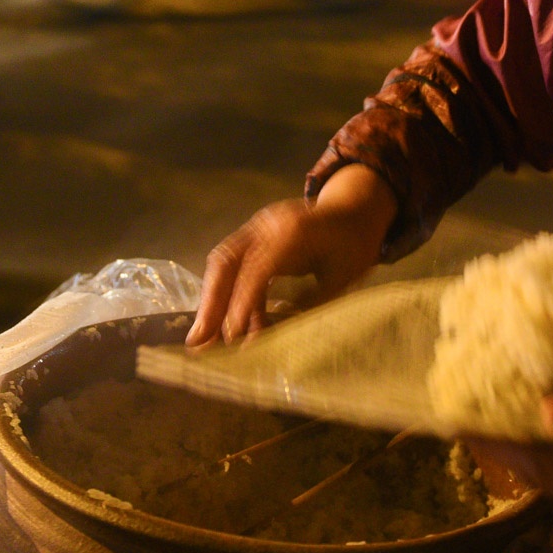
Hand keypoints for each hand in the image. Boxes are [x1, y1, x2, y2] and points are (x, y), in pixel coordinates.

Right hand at [188, 164, 397, 345]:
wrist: (355, 211)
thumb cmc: (354, 246)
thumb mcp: (342, 279)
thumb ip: (310, 304)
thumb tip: (275, 338)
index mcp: (294, 230)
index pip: (257, 268)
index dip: (241, 303)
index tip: (231, 336)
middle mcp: (267, 224)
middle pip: (226, 261)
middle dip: (210, 304)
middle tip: (198, 342)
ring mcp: (257, 228)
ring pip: (223, 264)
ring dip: (213, 303)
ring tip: (205, 340)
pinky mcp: (253, 237)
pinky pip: (233, 266)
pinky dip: (232, 297)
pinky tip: (234, 327)